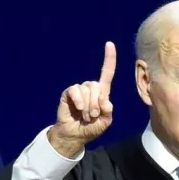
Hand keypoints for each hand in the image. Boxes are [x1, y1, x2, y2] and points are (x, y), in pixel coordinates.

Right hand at [48, 42, 116, 157]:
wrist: (75, 135)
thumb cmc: (91, 128)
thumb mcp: (105, 121)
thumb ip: (108, 110)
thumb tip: (104, 99)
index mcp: (101, 93)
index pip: (107, 73)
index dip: (109, 59)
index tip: (109, 44)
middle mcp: (90, 88)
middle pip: (97, 86)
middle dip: (96, 104)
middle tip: (92, 116)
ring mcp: (79, 90)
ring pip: (87, 90)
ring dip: (87, 106)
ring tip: (85, 116)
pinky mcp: (68, 93)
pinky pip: (75, 91)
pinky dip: (79, 101)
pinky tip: (77, 109)